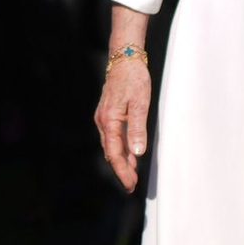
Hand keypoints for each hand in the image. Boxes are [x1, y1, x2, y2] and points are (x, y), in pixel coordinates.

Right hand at [95, 55, 151, 192]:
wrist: (124, 59)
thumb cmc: (133, 79)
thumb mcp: (140, 103)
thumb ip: (137, 128)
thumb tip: (137, 153)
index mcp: (109, 120)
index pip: (114, 153)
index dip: (122, 171)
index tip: (130, 185)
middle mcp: (103, 121)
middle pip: (110, 152)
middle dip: (120, 170)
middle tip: (131, 185)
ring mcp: (104, 117)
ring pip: (111, 145)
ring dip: (120, 161)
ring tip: (131, 175)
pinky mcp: (108, 114)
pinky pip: (113, 136)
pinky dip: (120, 149)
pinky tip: (129, 155)